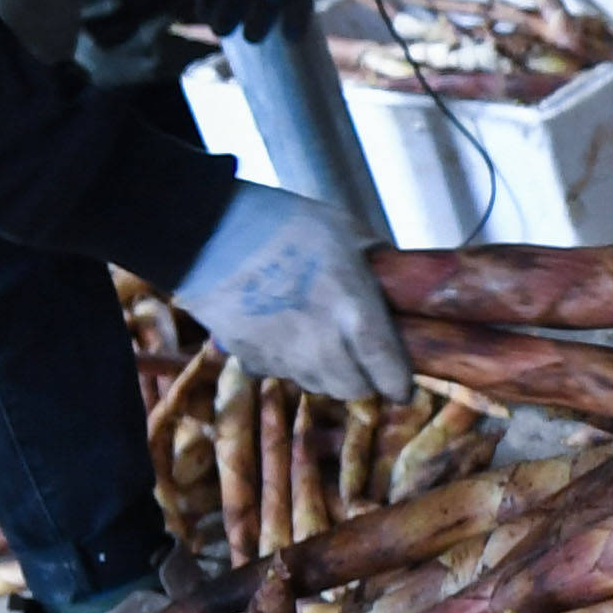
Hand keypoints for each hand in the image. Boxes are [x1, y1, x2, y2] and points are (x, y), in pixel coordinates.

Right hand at [174, 183, 410, 402]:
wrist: (209, 232)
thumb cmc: (284, 223)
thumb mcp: (344, 229)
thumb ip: (376, 260)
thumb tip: (398, 277)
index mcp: (353, 310)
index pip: (387, 368)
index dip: (398, 383)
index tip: (403, 386)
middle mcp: (322, 344)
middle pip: (353, 389)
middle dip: (364, 381)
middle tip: (364, 364)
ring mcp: (284, 356)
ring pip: (317, 386)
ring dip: (328, 376)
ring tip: (326, 349)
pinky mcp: (252, 359)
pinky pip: (282, 375)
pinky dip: (291, 365)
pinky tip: (288, 339)